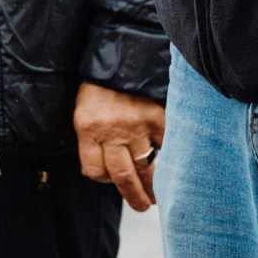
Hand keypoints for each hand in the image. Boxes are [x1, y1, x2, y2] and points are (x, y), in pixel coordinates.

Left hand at [73, 82, 165, 211]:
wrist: (120, 51)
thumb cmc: (100, 84)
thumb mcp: (85, 110)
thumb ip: (94, 139)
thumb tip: (110, 172)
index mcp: (87, 128)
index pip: (94, 171)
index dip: (103, 178)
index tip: (112, 180)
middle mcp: (110, 130)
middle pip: (122, 177)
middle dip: (134, 197)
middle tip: (143, 206)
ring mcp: (136, 125)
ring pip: (144, 167)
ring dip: (153, 185)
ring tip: (157, 194)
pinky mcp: (157, 117)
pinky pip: (165, 147)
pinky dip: (169, 158)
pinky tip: (172, 165)